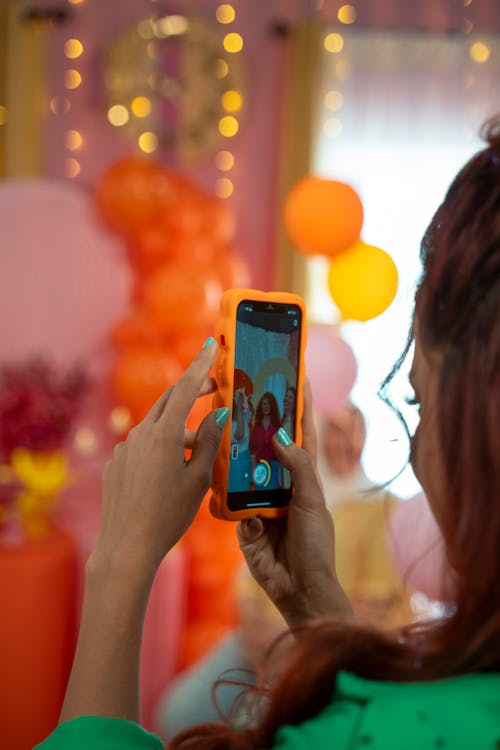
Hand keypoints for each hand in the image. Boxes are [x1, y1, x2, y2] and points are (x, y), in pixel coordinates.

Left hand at [92, 339, 227, 579]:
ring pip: (156, 427)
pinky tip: (168, 474)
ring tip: (196, 453)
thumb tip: (219, 414)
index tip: (210, 345)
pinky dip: (159, 448)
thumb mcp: (198, 479)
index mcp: (164, 434)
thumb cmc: (169, 515)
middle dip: (191, 391)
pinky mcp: (115, 464)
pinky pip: (141, 447)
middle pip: (169, 401)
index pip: (185, 388)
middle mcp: (140, 434)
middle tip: (214, 390)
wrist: (126, 547)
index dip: (200, 365)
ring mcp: (124, 449)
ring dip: (178, 429)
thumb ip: (209, 442)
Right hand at [237, 381, 351, 628]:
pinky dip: (223, 496)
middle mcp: (279, 486)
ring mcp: (259, 503)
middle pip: (265, 449)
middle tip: (243, 398)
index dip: (299, 409)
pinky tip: (215, 483)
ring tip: (221, 432)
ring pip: (242, 472)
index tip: (296, 378)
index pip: (302, 436)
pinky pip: (228, 503)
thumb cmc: (315, 545)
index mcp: (302, 479)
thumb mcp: (312, 502)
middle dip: (255, 426)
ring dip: (233, 456)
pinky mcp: (241, 523)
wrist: (300, 590)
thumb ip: (299, 468)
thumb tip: (280, 435)